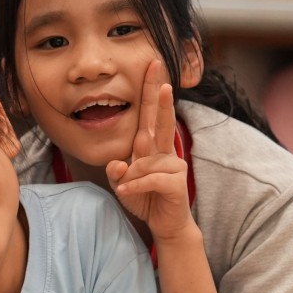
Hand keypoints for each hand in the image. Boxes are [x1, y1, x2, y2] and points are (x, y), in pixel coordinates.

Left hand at [106, 60, 196, 242]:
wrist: (166, 224)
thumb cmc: (146, 199)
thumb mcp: (124, 184)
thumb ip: (117, 172)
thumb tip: (116, 165)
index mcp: (151, 146)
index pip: (150, 115)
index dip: (151, 91)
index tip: (153, 68)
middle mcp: (164, 151)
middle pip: (162, 121)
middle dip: (161, 100)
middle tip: (162, 79)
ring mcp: (173, 165)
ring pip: (145, 161)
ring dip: (131, 177)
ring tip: (127, 189)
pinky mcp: (175, 182)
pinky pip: (149, 179)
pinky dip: (135, 186)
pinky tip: (126, 192)